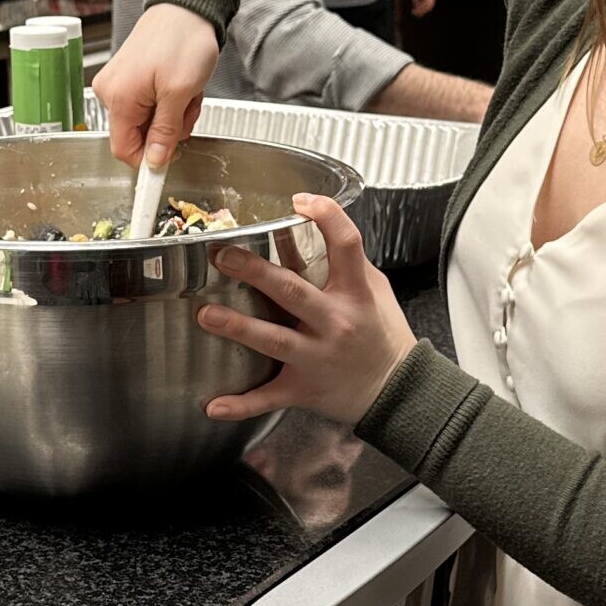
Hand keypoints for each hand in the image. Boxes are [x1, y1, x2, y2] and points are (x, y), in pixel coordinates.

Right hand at [92, 3, 218, 167]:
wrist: (187, 6)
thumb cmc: (183, 40)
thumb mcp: (180, 93)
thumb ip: (164, 132)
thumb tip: (154, 162)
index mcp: (118, 98)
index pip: (124, 150)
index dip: (149, 158)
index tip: (172, 156)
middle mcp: (110, 91)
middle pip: (138, 135)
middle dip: (169, 128)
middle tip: (187, 104)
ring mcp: (119, 83)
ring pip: (147, 120)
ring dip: (173, 113)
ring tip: (185, 89)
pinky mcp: (129, 76)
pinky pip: (149, 103)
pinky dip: (169, 99)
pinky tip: (179, 81)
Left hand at [197, 195, 416, 425]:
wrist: (399, 392)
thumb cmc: (385, 337)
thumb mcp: (376, 292)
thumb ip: (346, 265)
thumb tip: (312, 230)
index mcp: (356, 294)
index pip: (346, 244)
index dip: (325, 215)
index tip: (300, 200)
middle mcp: (335, 324)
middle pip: (292, 291)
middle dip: (255, 272)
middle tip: (223, 256)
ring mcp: (317, 358)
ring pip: (273, 340)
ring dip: (237, 327)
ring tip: (205, 314)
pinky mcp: (304, 388)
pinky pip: (268, 398)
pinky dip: (240, 405)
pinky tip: (213, 405)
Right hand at [410, 0, 437, 17]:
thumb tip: (415, 5)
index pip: (428, 4)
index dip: (423, 10)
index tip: (416, 13)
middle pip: (429, 6)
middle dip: (422, 11)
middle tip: (416, 15)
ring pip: (428, 5)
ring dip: (421, 10)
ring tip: (415, 12)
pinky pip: (427, 1)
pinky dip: (422, 5)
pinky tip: (417, 7)